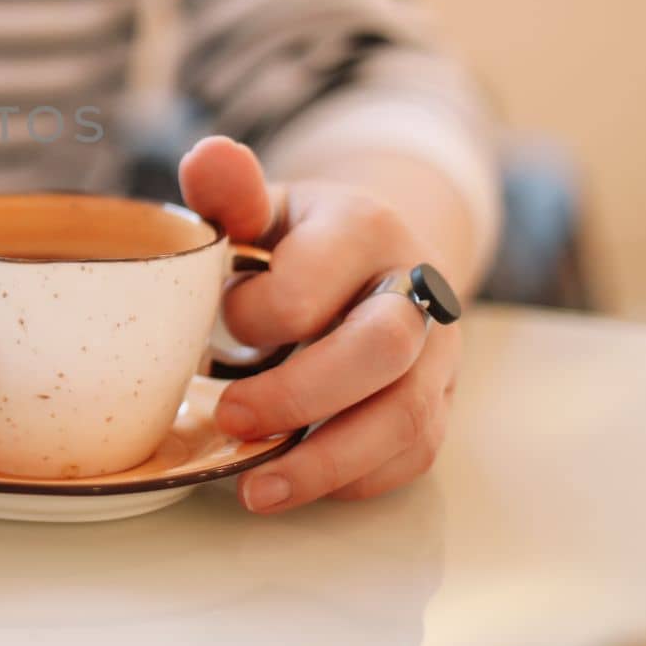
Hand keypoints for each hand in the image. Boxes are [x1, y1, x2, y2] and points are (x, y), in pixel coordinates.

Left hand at [179, 136, 460, 511]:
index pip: (308, 286)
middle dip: (297, 396)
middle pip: (382, 349)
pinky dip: (352, 478)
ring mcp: (438, 353)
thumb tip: (206, 156)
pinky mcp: (439, 403)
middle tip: (228, 418)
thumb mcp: (264, 206)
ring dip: (324, 461)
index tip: (216, 320)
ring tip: (254, 489)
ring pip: (405, 417)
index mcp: (364, 229)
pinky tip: (295, 482)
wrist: (377, 260)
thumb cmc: (299, 240)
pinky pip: (411, 454)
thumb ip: (229, 191)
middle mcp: (416, 290)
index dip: (251, 315)